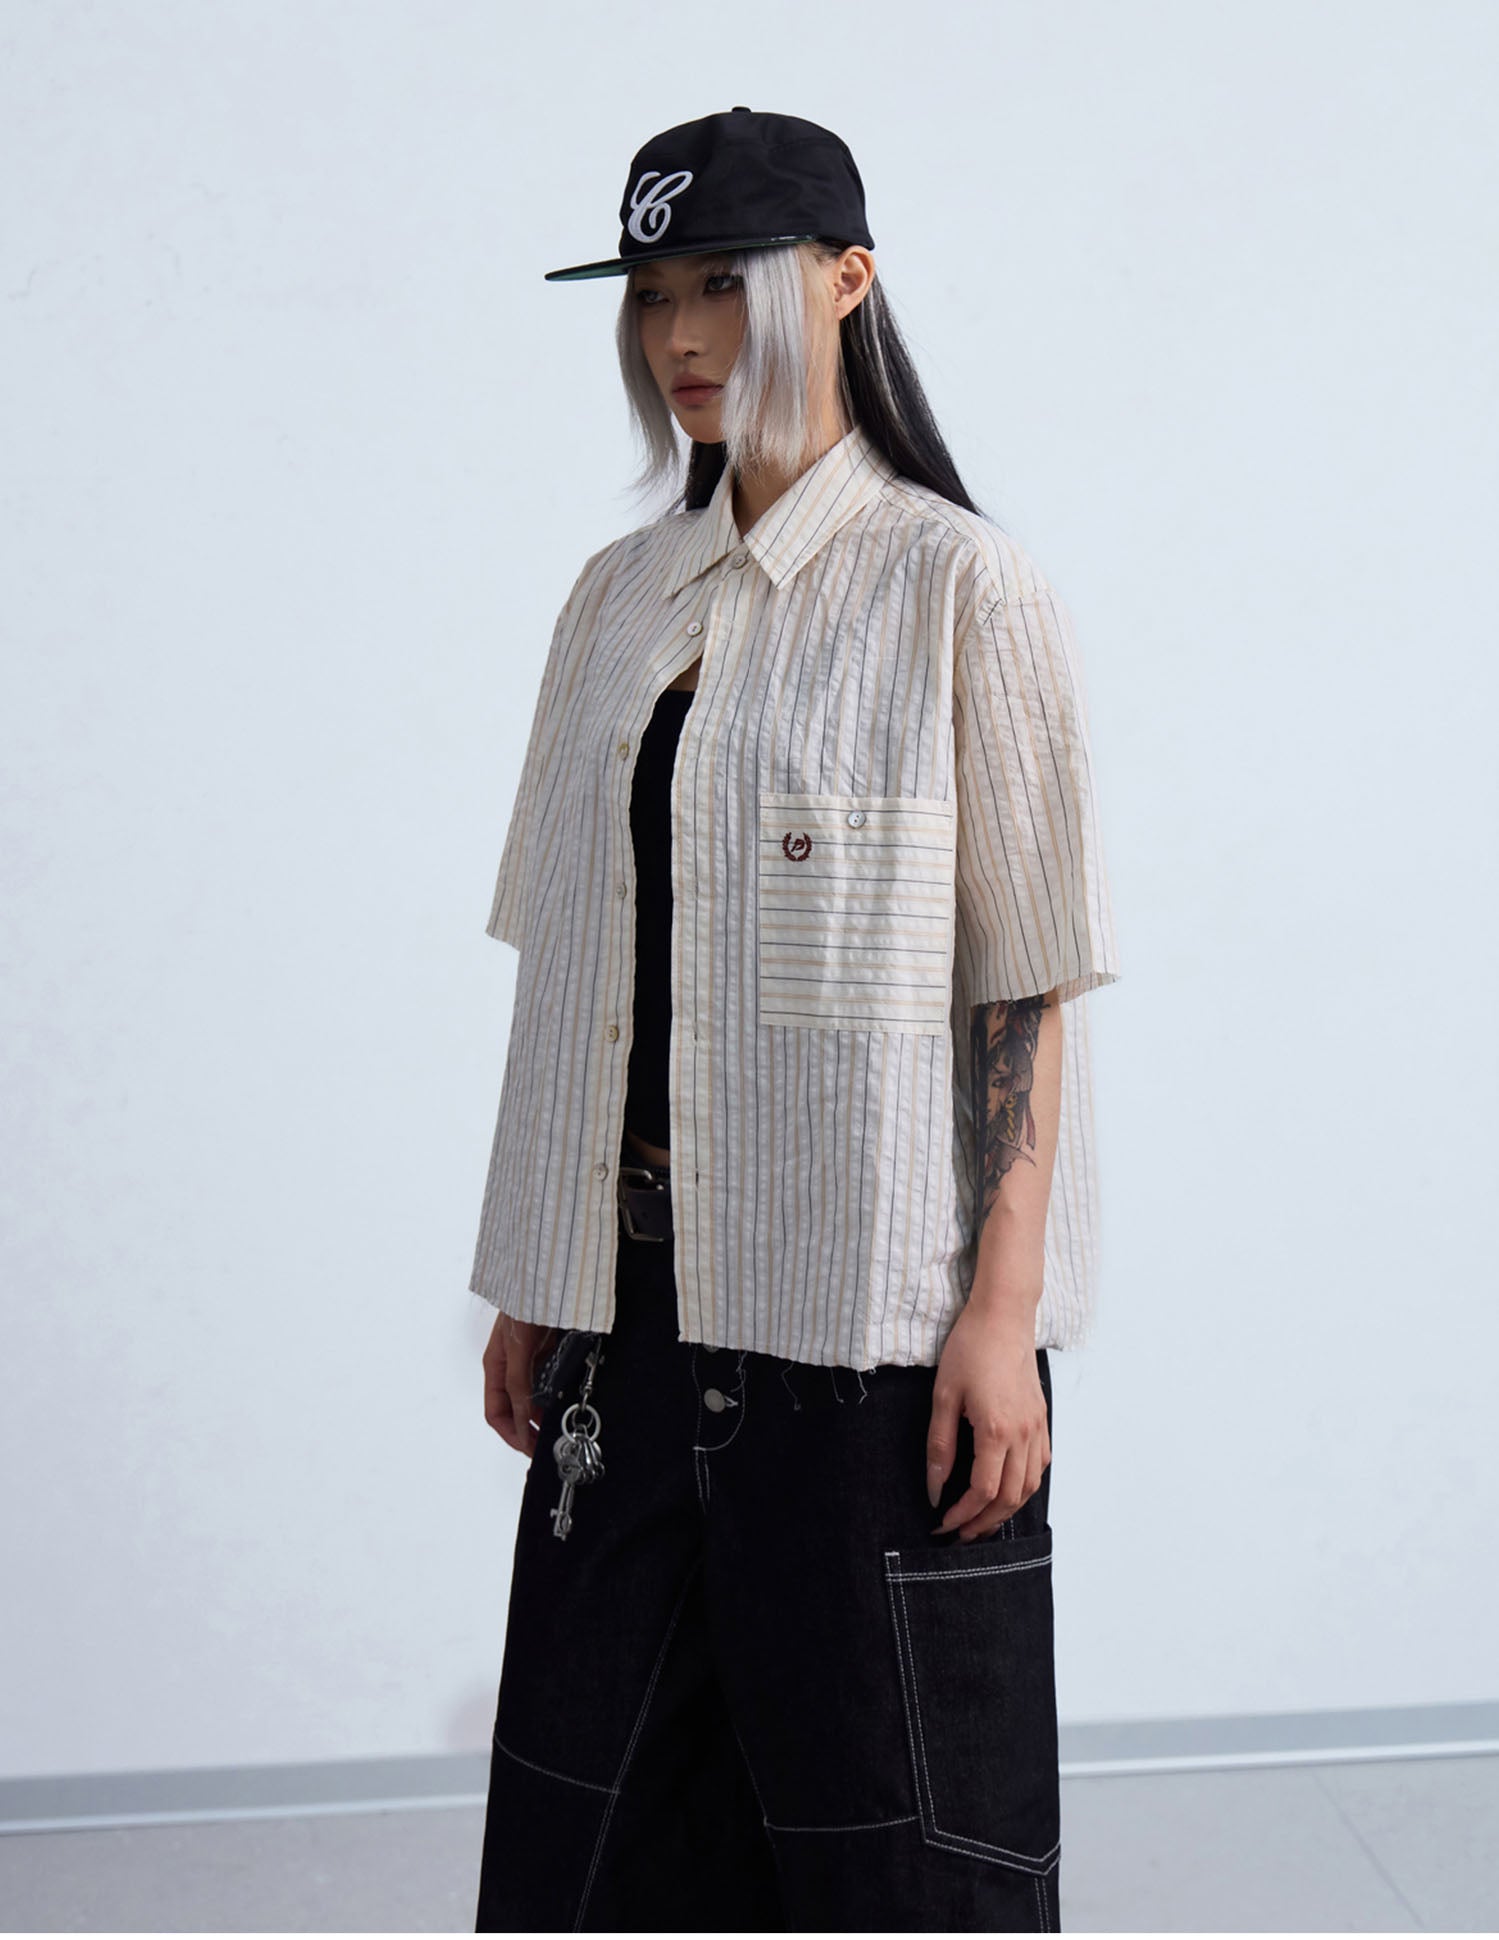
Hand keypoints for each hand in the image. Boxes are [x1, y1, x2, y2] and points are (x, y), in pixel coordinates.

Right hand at [483, 1312, 558, 1458]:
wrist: (548, 1274)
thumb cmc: (524, 1304)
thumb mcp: (518, 1347)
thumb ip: (518, 1382)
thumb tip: (521, 1418)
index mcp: (496, 1367)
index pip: (496, 1413)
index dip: (512, 1434)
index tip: (530, 1448)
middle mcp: (511, 1367)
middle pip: (516, 1409)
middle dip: (530, 1430)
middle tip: (549, 1444)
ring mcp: (531, 1360)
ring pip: (535, 1398)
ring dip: (545, 1416)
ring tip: (560, 1428)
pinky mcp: (550, 1352)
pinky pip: (552, 1382)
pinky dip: (558, 1396)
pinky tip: (569, 1402)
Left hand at [925, 1304, 1050, 1539]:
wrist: (1003, 1317)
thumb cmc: (969, 1350)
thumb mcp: (943, 1396)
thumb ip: (940, 1446)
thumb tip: (935, 1488)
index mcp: (995, 1431)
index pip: (982, 1491)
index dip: (961, 1515)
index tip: (942, 1524)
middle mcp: (1023, 1435)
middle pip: (1008, 1498)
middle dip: (983, 1523)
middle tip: (959, 1534)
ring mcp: (1037, 1427)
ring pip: (1029, 1487)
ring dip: (1006, 1510)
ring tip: (981, 1520)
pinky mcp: (1042, 1419)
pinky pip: (1040, 1466)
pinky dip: (1025, 1487)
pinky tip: (1007, 1489)